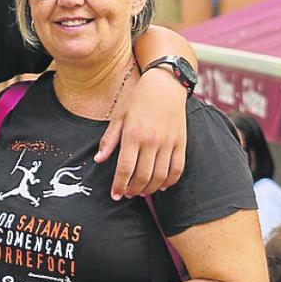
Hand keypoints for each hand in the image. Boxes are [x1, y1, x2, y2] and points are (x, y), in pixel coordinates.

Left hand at [94, 67, 186, 198]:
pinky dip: (170, 181)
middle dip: (133, 190)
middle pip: (143, 176)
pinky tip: (161, 186)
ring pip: (160, 176)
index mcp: (133, 135)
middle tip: (127, 194)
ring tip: (141, 192)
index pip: (125, 168)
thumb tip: (98, 160)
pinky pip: (177, 169)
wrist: (165, 86)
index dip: (119, 185)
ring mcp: (169, 143)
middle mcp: (152, 141)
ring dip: (150, 189)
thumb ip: (109, 140)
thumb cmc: (137, 100)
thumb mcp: (118, 117)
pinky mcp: (182, 143)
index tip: (115, 195)